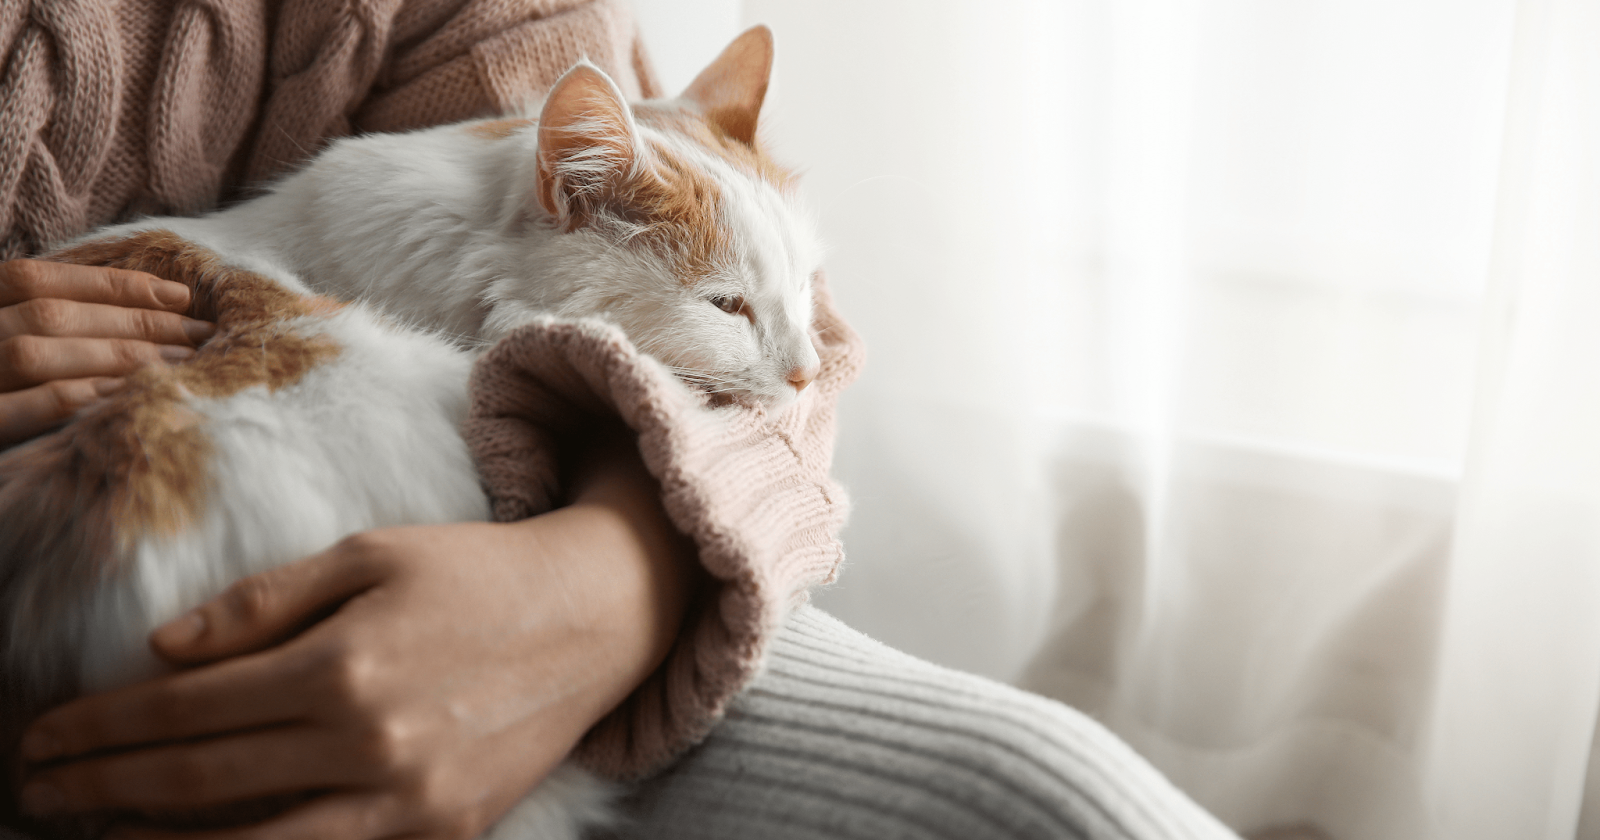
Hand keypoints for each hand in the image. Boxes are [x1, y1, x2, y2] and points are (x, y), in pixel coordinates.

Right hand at [0, 259, 215, 446]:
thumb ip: (43, 326)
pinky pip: (22, 409)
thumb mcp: (12, 340)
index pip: (36, 279)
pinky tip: (125, 397)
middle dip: (132, 321)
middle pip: (48, 316)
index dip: (110, 283)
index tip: (180, 293)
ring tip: (181, 363)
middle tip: (200, 333)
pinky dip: (75, 397)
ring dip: (116, 355)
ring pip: (36, 354)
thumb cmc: (5, 386)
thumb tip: (134, 308)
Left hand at [16, 437, 696, 839]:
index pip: (187, 709)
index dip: (103, 727)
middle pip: (202, 782)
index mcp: (345, 665)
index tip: (47, 735)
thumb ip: (266, 600)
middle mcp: (371, 744)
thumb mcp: (373, 554)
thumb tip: (164, 651)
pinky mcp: (445, 835)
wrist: (596, 618)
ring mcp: (410, 805)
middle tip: (40, 792)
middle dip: (105, 789)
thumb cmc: (479, 573)